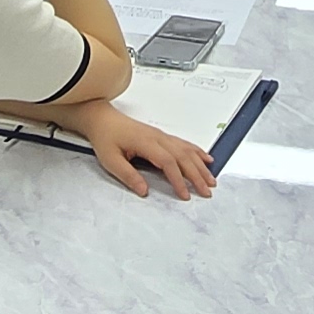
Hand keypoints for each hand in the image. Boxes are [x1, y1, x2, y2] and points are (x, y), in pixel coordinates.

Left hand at [77, 104, 216, 199]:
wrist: (102, 119)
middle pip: (183, 157)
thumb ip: (128, 176)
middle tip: (207, 192)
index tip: (184, 195)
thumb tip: (144, 191)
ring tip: (211, 180)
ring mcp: (162, 136)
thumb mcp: (110, 160)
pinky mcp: (162, 136)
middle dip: (197, 175)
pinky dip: (197, 152)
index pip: (168, 162)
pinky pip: (184, 144)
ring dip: (201, 165)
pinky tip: (206, 159)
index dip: (178, 179)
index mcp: (146, 143)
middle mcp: (158, 138)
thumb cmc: (105, 138)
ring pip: (187, 150)